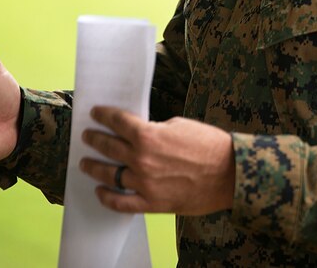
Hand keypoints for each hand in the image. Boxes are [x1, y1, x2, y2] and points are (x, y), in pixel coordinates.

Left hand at [79, 106, 234, 215]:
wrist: (230, 173)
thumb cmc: (209, 145)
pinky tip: (100, 192)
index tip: (95, 113)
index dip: (103, 116)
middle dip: (94, 139)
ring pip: (109, 175)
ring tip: (86, 163)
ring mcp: (145, 183)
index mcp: (149, 135)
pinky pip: (122, 203)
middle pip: (108, 147)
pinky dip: (107, 198)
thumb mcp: (179, 125)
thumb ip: (155, 130)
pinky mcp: (152, 203)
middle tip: (87, 136)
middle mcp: (141, 159)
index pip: (117, 122)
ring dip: (94, 168)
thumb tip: (140, 134)